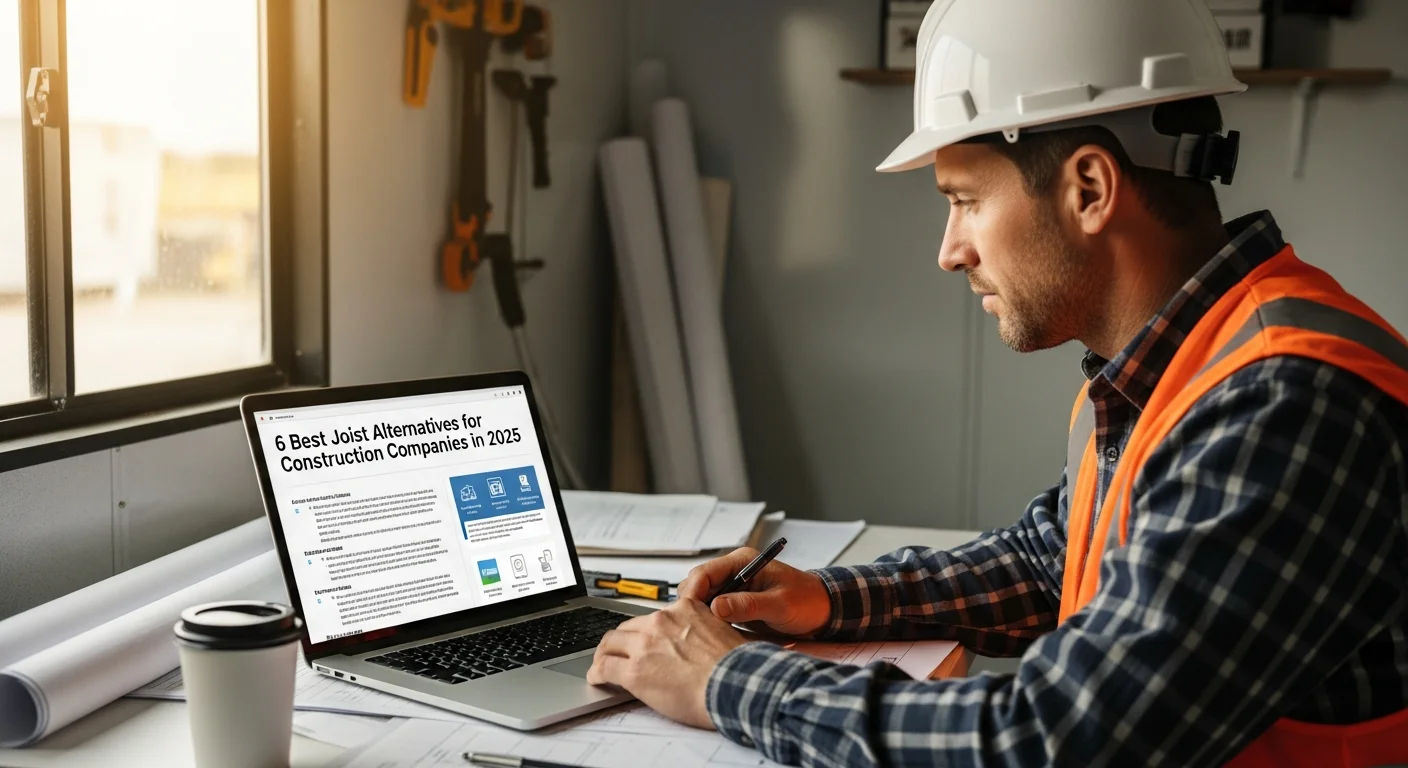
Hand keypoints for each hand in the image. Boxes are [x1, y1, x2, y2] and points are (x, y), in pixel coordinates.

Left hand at [586, 598, 746, 728]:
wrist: (736, 686)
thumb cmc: (738, 668)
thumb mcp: (726, 633)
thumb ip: (709, 630)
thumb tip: (711, 642)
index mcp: (685, 609)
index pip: (655, 616)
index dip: (646, 630)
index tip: (644, 638)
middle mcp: (662, 622)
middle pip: (628, 628)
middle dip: (622, 641)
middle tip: (618, 652)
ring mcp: (644, 646)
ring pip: (610, 644)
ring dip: (604, 654)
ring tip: (601, 664)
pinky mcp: (634, 671)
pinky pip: (604, 668)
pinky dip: (597, 673)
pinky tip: (597, 678)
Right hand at [677, 546, 831, 636]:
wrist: (823, 612)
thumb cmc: (808, 601)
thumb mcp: (780, 604)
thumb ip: (748, 605)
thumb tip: (716, 607)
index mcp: (743, 562)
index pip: (704, 572)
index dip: (693, 592)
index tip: (688, 612)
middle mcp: (734, 573)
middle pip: (698, 586)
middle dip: (692, 606)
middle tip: (692, 628)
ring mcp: (733, 590)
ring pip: (702, 601)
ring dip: (699, 616)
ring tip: (701, 636)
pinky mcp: (735, 606)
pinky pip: (713, 613)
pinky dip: (709, 624)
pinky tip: (711, 638)